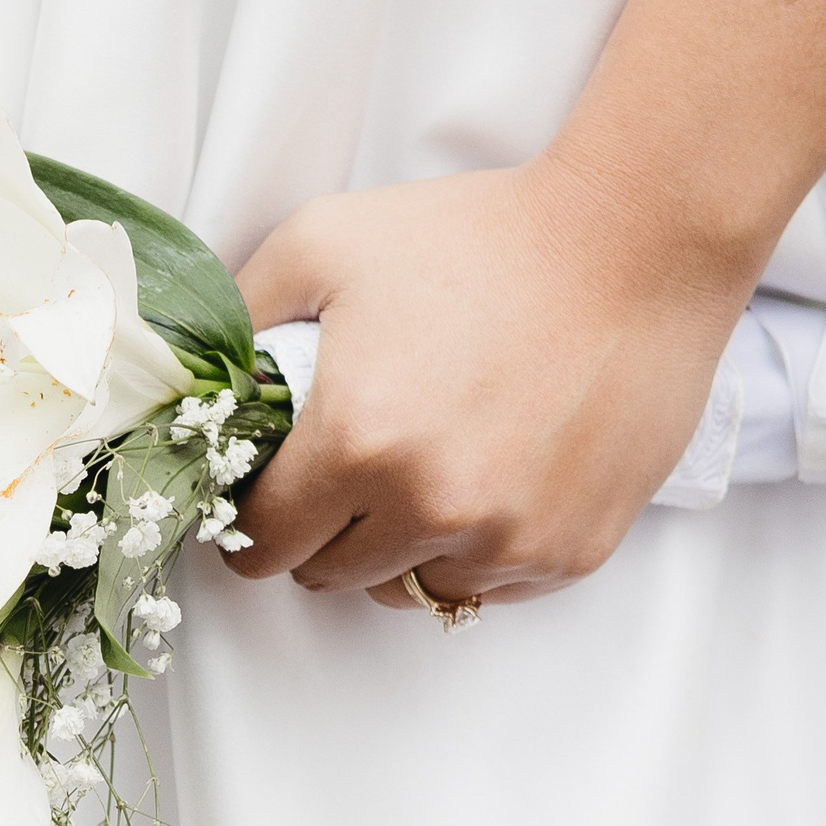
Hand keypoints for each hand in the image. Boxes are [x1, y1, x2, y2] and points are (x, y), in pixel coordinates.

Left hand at [226, 158, 750, 609]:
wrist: (634, 241)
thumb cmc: (475, 235)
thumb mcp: (322, 243)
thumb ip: (239, 316)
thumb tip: (192, 377)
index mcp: (356, 444)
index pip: (261, 544)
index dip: (246, 520)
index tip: (258, 495)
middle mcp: (430, 509)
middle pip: (326, 577)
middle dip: (314, 534)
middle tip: (333, 474)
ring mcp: (508, 539)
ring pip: (407, 590)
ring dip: (391, 549)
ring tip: (410, 475)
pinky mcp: (572, 550)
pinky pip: (488, 588)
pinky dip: (469, 553)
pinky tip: (477, 482)